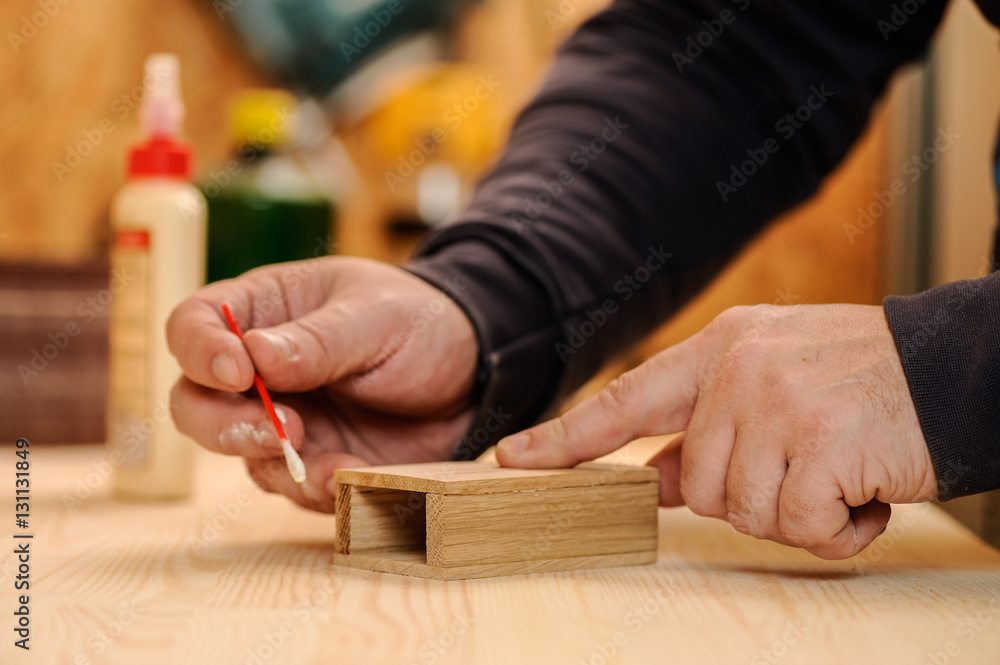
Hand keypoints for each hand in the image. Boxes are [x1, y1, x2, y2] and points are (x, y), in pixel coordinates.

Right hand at [167, 257, 477, 512]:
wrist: (473, 372)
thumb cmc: (418, 322)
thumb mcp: (375, 317)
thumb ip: (318, 339)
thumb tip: (255, 355)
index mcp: (261, 311)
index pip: (192, 327)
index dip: (200, 351)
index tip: (238, 372)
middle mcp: (257, 372)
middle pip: (195, 405)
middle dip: (225, 426)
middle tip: (282, 430)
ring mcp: (283, 421)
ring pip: (240, 456)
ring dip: (277, 465)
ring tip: (333, 463)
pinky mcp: (315, 461)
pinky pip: (295, 488)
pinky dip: (319, 489)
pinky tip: (353, 476)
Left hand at [496, 304, 937, 558]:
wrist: (950, 366)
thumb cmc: (855, 380)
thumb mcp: (769, 383)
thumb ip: (705, 427)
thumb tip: (651, 478)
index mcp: (718, 349)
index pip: (624, 400)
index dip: (565, 437)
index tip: (511, 459)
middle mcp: (737, 370)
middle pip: (695, 484)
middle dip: (748, 496)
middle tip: (805, 467)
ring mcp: (776, 404)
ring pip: (742, 511)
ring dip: (795, 514)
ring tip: (837, 473)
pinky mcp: (819, 443)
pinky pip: (799, 525)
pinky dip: (837, 528)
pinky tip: (863, 491)